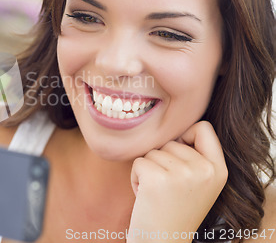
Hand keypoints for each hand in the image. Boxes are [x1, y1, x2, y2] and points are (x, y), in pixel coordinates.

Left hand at [128, 121, 227, 242]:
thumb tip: (175, 123)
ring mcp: (182, 174)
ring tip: (157, 194)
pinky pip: (139, 161)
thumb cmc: (174, 210)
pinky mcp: (158, 178)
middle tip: (167, 188)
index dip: (186, 136)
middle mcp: (205, 170)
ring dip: (148, 170)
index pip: (203, 127)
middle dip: (163, 161)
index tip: (179, 156)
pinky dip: (136, 177)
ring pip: (153, 151)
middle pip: (172, 140)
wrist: (162, 242)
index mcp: (219, 170)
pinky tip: (146, 196)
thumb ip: (195, 155)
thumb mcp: (199, 182)